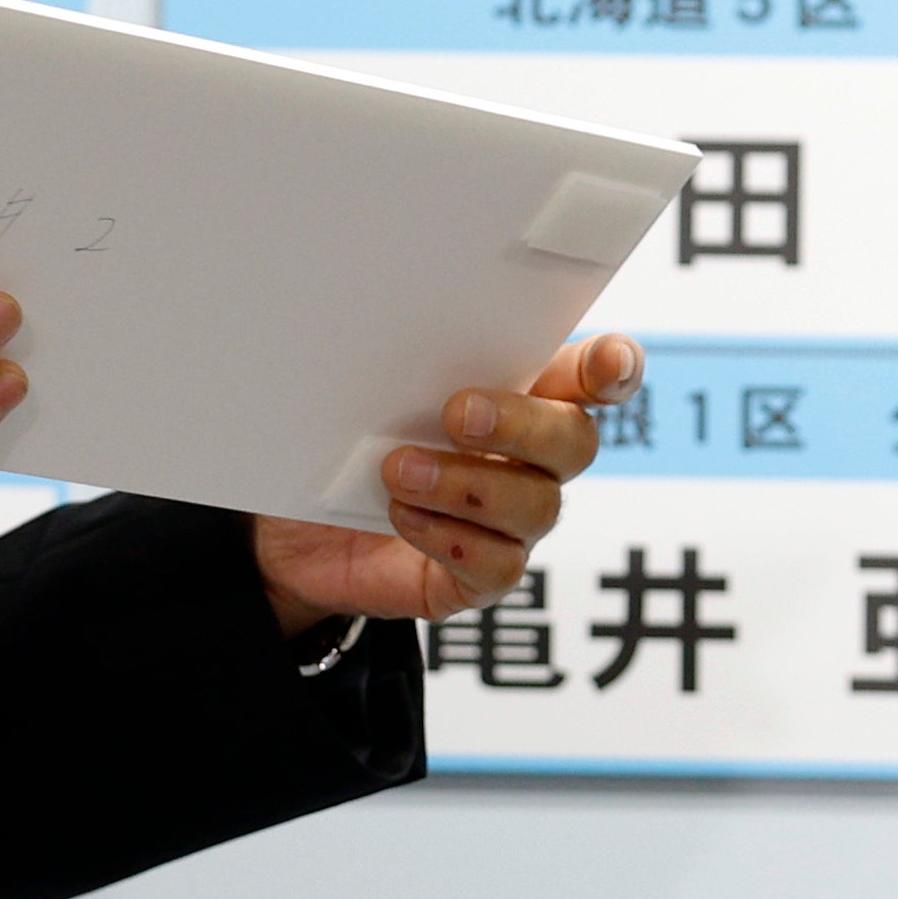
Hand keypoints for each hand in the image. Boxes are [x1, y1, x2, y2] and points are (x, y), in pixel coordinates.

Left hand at [255, 334, 641, 633]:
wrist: (285, 532)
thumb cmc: (336, 446)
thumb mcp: (358, 394)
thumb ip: (397, 363)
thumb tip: (392, 322)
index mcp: (514, 398)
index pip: (585, 378)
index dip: (610, 369)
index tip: (611, 360)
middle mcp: (527, 461)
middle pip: (572, 440)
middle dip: (521, 424)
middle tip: (457, 413)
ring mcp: (508, 523)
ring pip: (536, 505)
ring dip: (468, 484)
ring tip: (400, 470)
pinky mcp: (478, 577)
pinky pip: (498, 565)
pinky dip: (450, 537)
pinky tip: (404, 518)